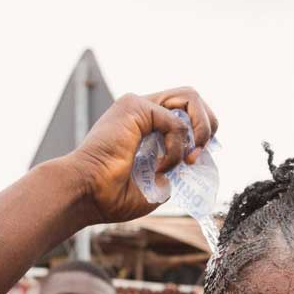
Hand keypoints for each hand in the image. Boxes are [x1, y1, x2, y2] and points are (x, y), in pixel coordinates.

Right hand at [67, 89, 219, 224]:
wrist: (87, 195)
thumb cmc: (111, 196)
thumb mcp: (157, 185)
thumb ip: (176, 170)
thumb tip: (195, 161)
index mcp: (143, 126)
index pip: (184, 113)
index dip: (200, 133)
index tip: (197, 160)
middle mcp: (141, 110)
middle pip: (191, 98)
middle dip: (207, 126)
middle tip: (198, 156)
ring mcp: (137, 105)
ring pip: (190, 97)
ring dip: (200, 130)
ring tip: (189, 158)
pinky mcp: (135, 106)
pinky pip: (175, 122)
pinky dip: (176, 148)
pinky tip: (160, 167)